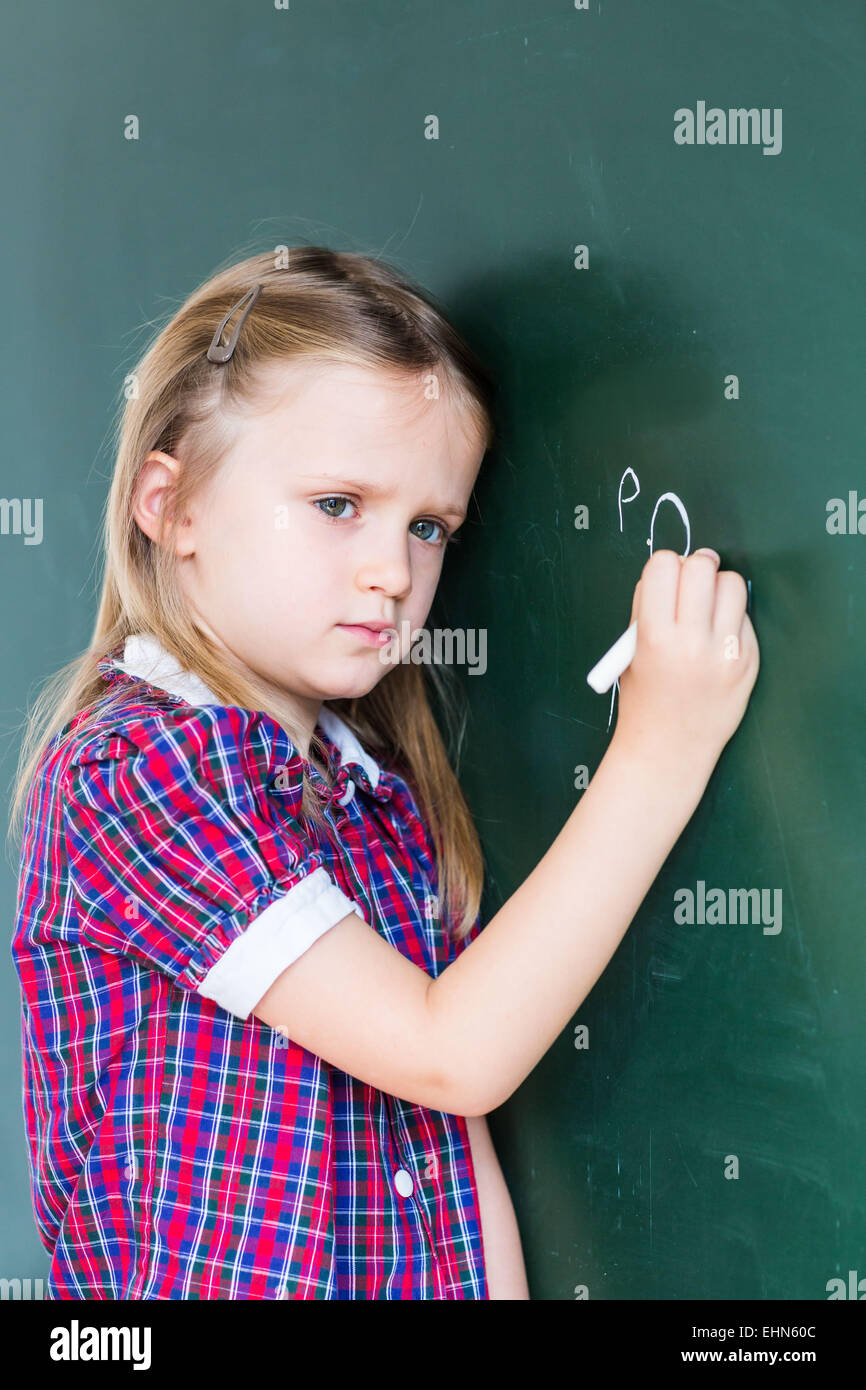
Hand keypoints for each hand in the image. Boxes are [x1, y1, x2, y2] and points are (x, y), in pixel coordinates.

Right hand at [612, 549, 759, 779]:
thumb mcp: (631, 652)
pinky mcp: (748, 662)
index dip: (664, 566)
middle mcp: (691, 642)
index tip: (665, 577)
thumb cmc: (645, 699)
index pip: (663, 565)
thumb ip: (646, 608)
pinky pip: (745, 617)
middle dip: (694, 568)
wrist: (669, 750)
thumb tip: (672, 567)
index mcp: (653, 637)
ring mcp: (724, 653)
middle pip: (701, 567)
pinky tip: (717, 639)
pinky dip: (731, 619)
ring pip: (732, 584)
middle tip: (692, 581)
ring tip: (707, 608)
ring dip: (718, 588)